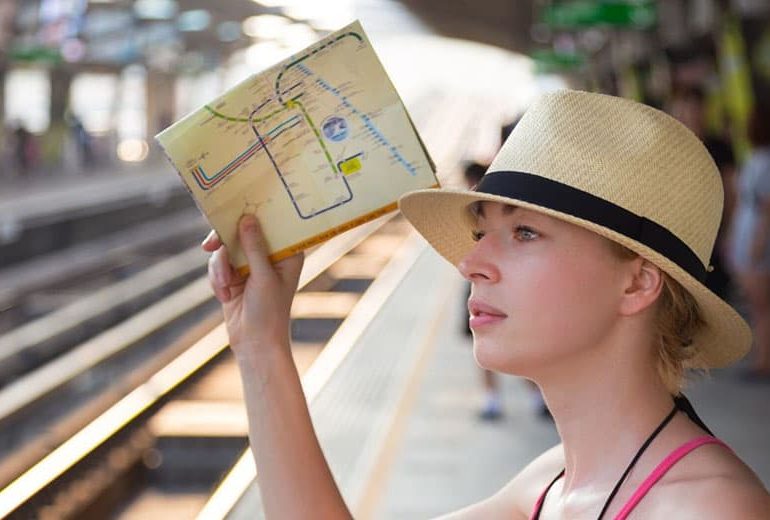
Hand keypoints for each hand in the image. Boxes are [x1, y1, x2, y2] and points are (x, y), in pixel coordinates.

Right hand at [201, 215, 303, 360]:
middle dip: (225, 241)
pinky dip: (216, 278)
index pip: (272, 223)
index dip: (255, 212)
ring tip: (223, 286)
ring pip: (225, 249)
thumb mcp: (263, 276)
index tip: (236, 204)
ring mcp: (250, 265)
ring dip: (220, 267)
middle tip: (211, 244)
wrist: (254, 343)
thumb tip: (247, 219)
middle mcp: (269, 255)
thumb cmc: (269, 311)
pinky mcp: (233, 276)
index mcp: (287, 252)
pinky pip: (217, 265)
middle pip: (243, 231)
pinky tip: (222, 295)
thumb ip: (254, 247)